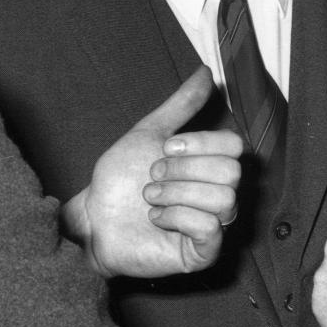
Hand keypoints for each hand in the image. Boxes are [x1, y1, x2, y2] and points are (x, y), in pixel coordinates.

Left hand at [65, 66, 242, 277]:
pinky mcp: (202, 253)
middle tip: (152, 176)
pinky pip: (210, 229)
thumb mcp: (149, 133)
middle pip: (230, 172)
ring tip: (150, 198)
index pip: (233, 145)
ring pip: (223, 200)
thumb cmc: (120, 178)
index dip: (198, 144)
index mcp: (212, 165)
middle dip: (182, 171)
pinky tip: (155, 219)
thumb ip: (181, 105)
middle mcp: (219, 194)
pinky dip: (177, 217)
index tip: (163, 149)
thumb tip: (206, 72)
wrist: (93, 217)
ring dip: (176, 194)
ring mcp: (214, 226)